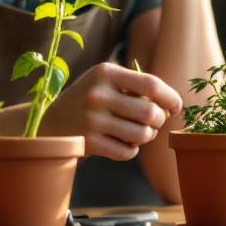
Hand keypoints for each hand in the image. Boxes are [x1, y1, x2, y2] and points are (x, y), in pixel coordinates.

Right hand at [38, 62, 182, 160]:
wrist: (49, 123)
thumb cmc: (88, 99)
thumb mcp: (105, 81)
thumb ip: (136, 86)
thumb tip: (171, 105)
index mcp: (105, 73)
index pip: (151, 84)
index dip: (170, 97)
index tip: (176, 106)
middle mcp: (98, 94)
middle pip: (150, 112)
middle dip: (159, 120)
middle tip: (154, 121)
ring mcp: (92, 120)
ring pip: (142, 135)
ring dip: (147, 136)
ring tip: (139, 132)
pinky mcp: (89, 142)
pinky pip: (127, 152)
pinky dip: (132, 150)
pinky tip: (124, 143)